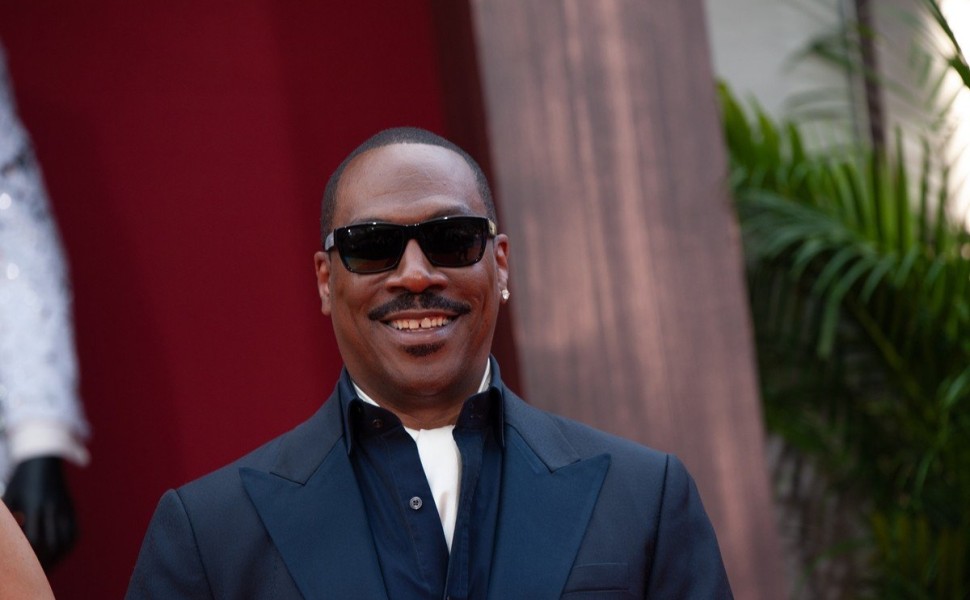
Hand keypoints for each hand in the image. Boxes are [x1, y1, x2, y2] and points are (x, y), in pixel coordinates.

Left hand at [2, 456, 76, 570]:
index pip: (34, 538)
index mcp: (35, 505)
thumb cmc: (21, 481)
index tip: (24, 563)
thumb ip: (8, 518)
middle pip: (52, 543)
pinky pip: (73, 532)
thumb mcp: (9, 497)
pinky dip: (67, 546)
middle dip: (45, 561)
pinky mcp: (71, 509)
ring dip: (58, 556)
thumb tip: (6, 539)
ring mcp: (65, 509)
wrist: (44, 461)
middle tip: (36, 571)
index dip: (29, 555)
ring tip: (48, 565)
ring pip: (65, 539)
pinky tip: (59, 552)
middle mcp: (52, 509)